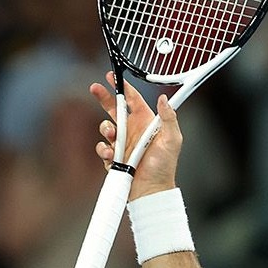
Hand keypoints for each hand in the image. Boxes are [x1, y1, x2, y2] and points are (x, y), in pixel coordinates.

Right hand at [91, 72, 182, 200]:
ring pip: (105, 128)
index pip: (133, 100)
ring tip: (111, 135)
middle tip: (94, 88)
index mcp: (146, 122)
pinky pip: (102, 148)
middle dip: (104, 97)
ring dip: (105, 129)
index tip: (112, 77)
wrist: (151, 190)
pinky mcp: (114, 157)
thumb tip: (164, 98)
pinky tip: (111, 156)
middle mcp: (133, 131)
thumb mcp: (172, 140)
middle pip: (114, 108)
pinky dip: (104, 150)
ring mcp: (122, 144)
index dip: (123, 87)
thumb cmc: (164, 167)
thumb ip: (169, 118)